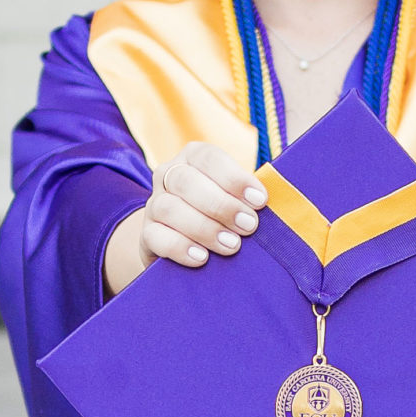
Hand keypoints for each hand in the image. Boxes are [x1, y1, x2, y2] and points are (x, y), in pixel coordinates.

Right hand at [105, 142, 263, 294]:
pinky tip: (202, 258)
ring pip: (169, 208)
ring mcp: (154, 204)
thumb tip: (269, 206)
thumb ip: (247, 197)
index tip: (259, 200)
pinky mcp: (146, 233)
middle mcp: (168, 175)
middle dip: (221, 205)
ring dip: (204, 228)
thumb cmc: (221, 215)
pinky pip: (156, 237)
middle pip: (185, 181)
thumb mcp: (234, 198)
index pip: (208, 158)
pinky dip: (180, 247)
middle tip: (248, 226)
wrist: (183, 241)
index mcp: (193, 158)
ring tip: (231, 245)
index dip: (234, 178)